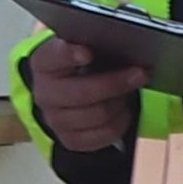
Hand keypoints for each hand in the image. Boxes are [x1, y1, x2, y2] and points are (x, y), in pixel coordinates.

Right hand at [27, 36, 144, 152]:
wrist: (64, 93)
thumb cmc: (78, 66)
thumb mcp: (81, 47)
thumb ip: (93, 43)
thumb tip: (124, 46)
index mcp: (44, 64)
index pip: (53, 57)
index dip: (69, 55)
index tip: (88, 52)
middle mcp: (45, 94)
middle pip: (82, 93)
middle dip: (115, 83)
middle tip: (139, 73)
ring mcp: (55, 120)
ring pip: (97, 115)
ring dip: (120, 102)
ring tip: (130, 91)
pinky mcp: (70, 140)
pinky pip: (104, 134)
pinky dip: (121, 122)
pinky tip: (124, 110)